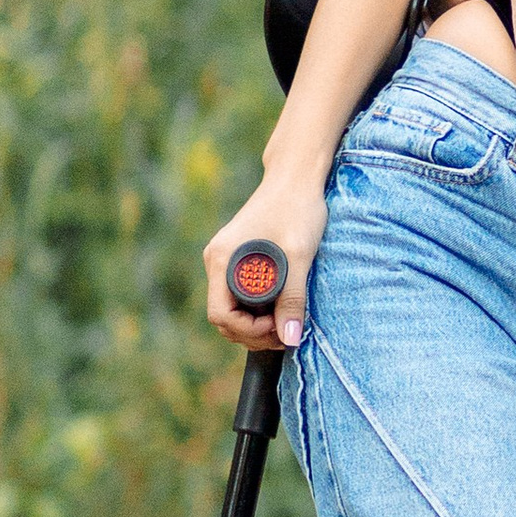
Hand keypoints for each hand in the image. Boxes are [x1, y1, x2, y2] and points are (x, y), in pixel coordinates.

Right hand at [204, 179, 325, 349]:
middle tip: (286, 334)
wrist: (296, 177)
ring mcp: (226, 260)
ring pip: (232, 307)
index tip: (278, 327)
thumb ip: (293, 298)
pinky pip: (240, 294)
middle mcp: (217, 261)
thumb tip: (290, 338)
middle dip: (252, 332)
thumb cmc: (297, 209)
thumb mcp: (298, 256)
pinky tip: (282, 306)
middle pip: (223, 316)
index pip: (221, 314)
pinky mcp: (238, 258)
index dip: (248, 330)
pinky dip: (257, 308)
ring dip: (256, 323)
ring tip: (287, 323)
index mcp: (222, 259)